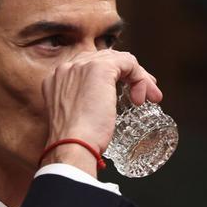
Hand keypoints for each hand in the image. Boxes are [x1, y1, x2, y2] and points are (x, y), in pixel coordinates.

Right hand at [41, 50, 162, 163]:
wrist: (72, 146)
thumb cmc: (74, 143)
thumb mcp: (74, 121)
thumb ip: (81, 108)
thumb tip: (98, 110)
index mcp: (56, 80)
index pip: (88, 66)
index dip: (110, 77)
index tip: (124, 92)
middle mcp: (66, 68)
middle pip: (104, 60)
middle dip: (126, 75)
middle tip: (142, 93)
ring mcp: (82, 66)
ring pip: (118, 60)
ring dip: (137, 78)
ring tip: (150, 97)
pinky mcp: (100, 69)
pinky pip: (128, 63)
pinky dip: (140, 77)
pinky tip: (143, 95)